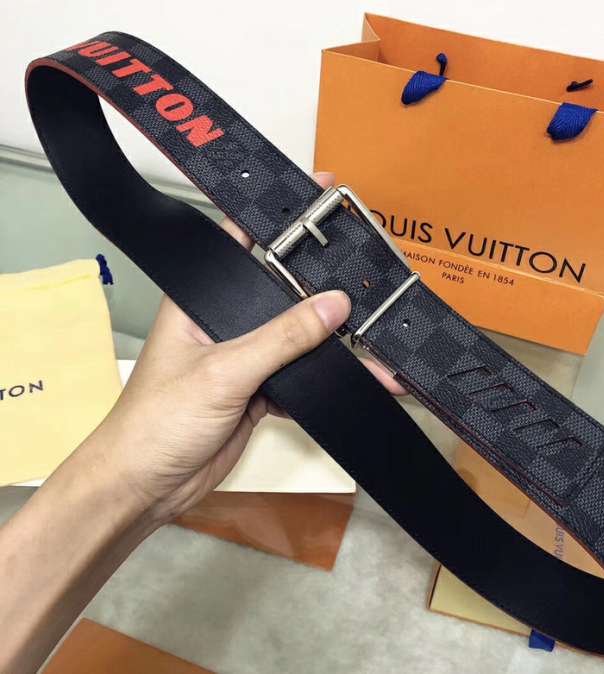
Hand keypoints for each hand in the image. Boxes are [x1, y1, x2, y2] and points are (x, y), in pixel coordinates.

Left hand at [94, 172, 403, 524]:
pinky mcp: (259, 392)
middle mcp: (225, 323)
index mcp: (202, 301)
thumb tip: (331, 307)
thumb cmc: (156, 422)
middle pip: (282, 292)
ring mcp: (245, 359)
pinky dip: (329, 380)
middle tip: (363, 269)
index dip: (278, 218)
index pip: (242, 243)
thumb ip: (280, 338)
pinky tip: (357, 379)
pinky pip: (303, 377)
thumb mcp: (222, 372)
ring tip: (375, 338)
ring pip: (299, 339)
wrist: (147, 486)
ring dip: (334, 343)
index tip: (317, 196)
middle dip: (321, 285)